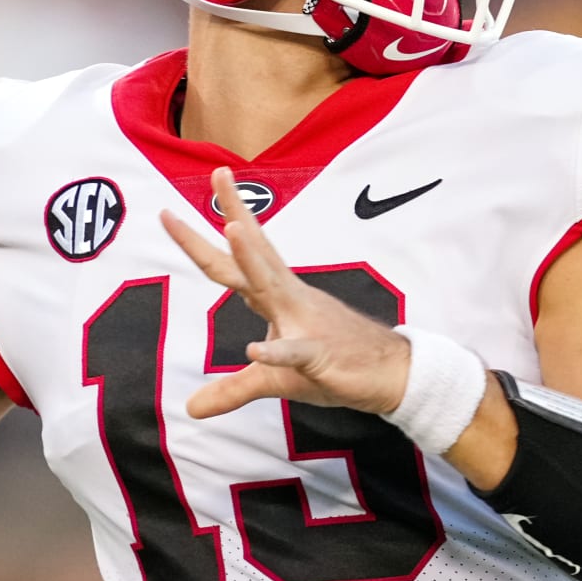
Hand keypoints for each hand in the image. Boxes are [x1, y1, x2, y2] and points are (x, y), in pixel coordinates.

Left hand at [163, 168, 412, 419]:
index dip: (223, 220)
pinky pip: (295, 352)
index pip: (241, 254)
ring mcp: (305, 322)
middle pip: (251, 254)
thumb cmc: (332, 364)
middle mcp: (288, 297)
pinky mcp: (320, 355)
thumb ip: (231, 389)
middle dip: (231, 215)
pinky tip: (255, 349)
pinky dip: (275, 351)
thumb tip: (191, 408)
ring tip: (231, 229)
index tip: (199, 190)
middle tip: (217, 172)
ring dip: (251, 259)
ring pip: (272, 285)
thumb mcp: (274, 379)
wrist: (390, 374)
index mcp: (276, 294)